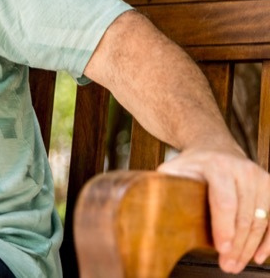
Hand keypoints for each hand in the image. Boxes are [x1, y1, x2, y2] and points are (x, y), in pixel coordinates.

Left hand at [158, 146, 269, 272]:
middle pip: (244, 215)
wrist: (215, 146)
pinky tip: (258, 256)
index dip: (224, 228)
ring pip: (260, 219)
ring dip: (250, 247)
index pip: (224, 202)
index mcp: (217, 167)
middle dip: (237, 245)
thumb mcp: (175, 168)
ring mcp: (258, 177)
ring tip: (237, 264)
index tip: (221, 249)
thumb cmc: (192, 164)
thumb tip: (152, 203)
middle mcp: (242, 170)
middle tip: (228, 266)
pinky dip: (268, 240)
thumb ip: (167, 184)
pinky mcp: (268, 185)